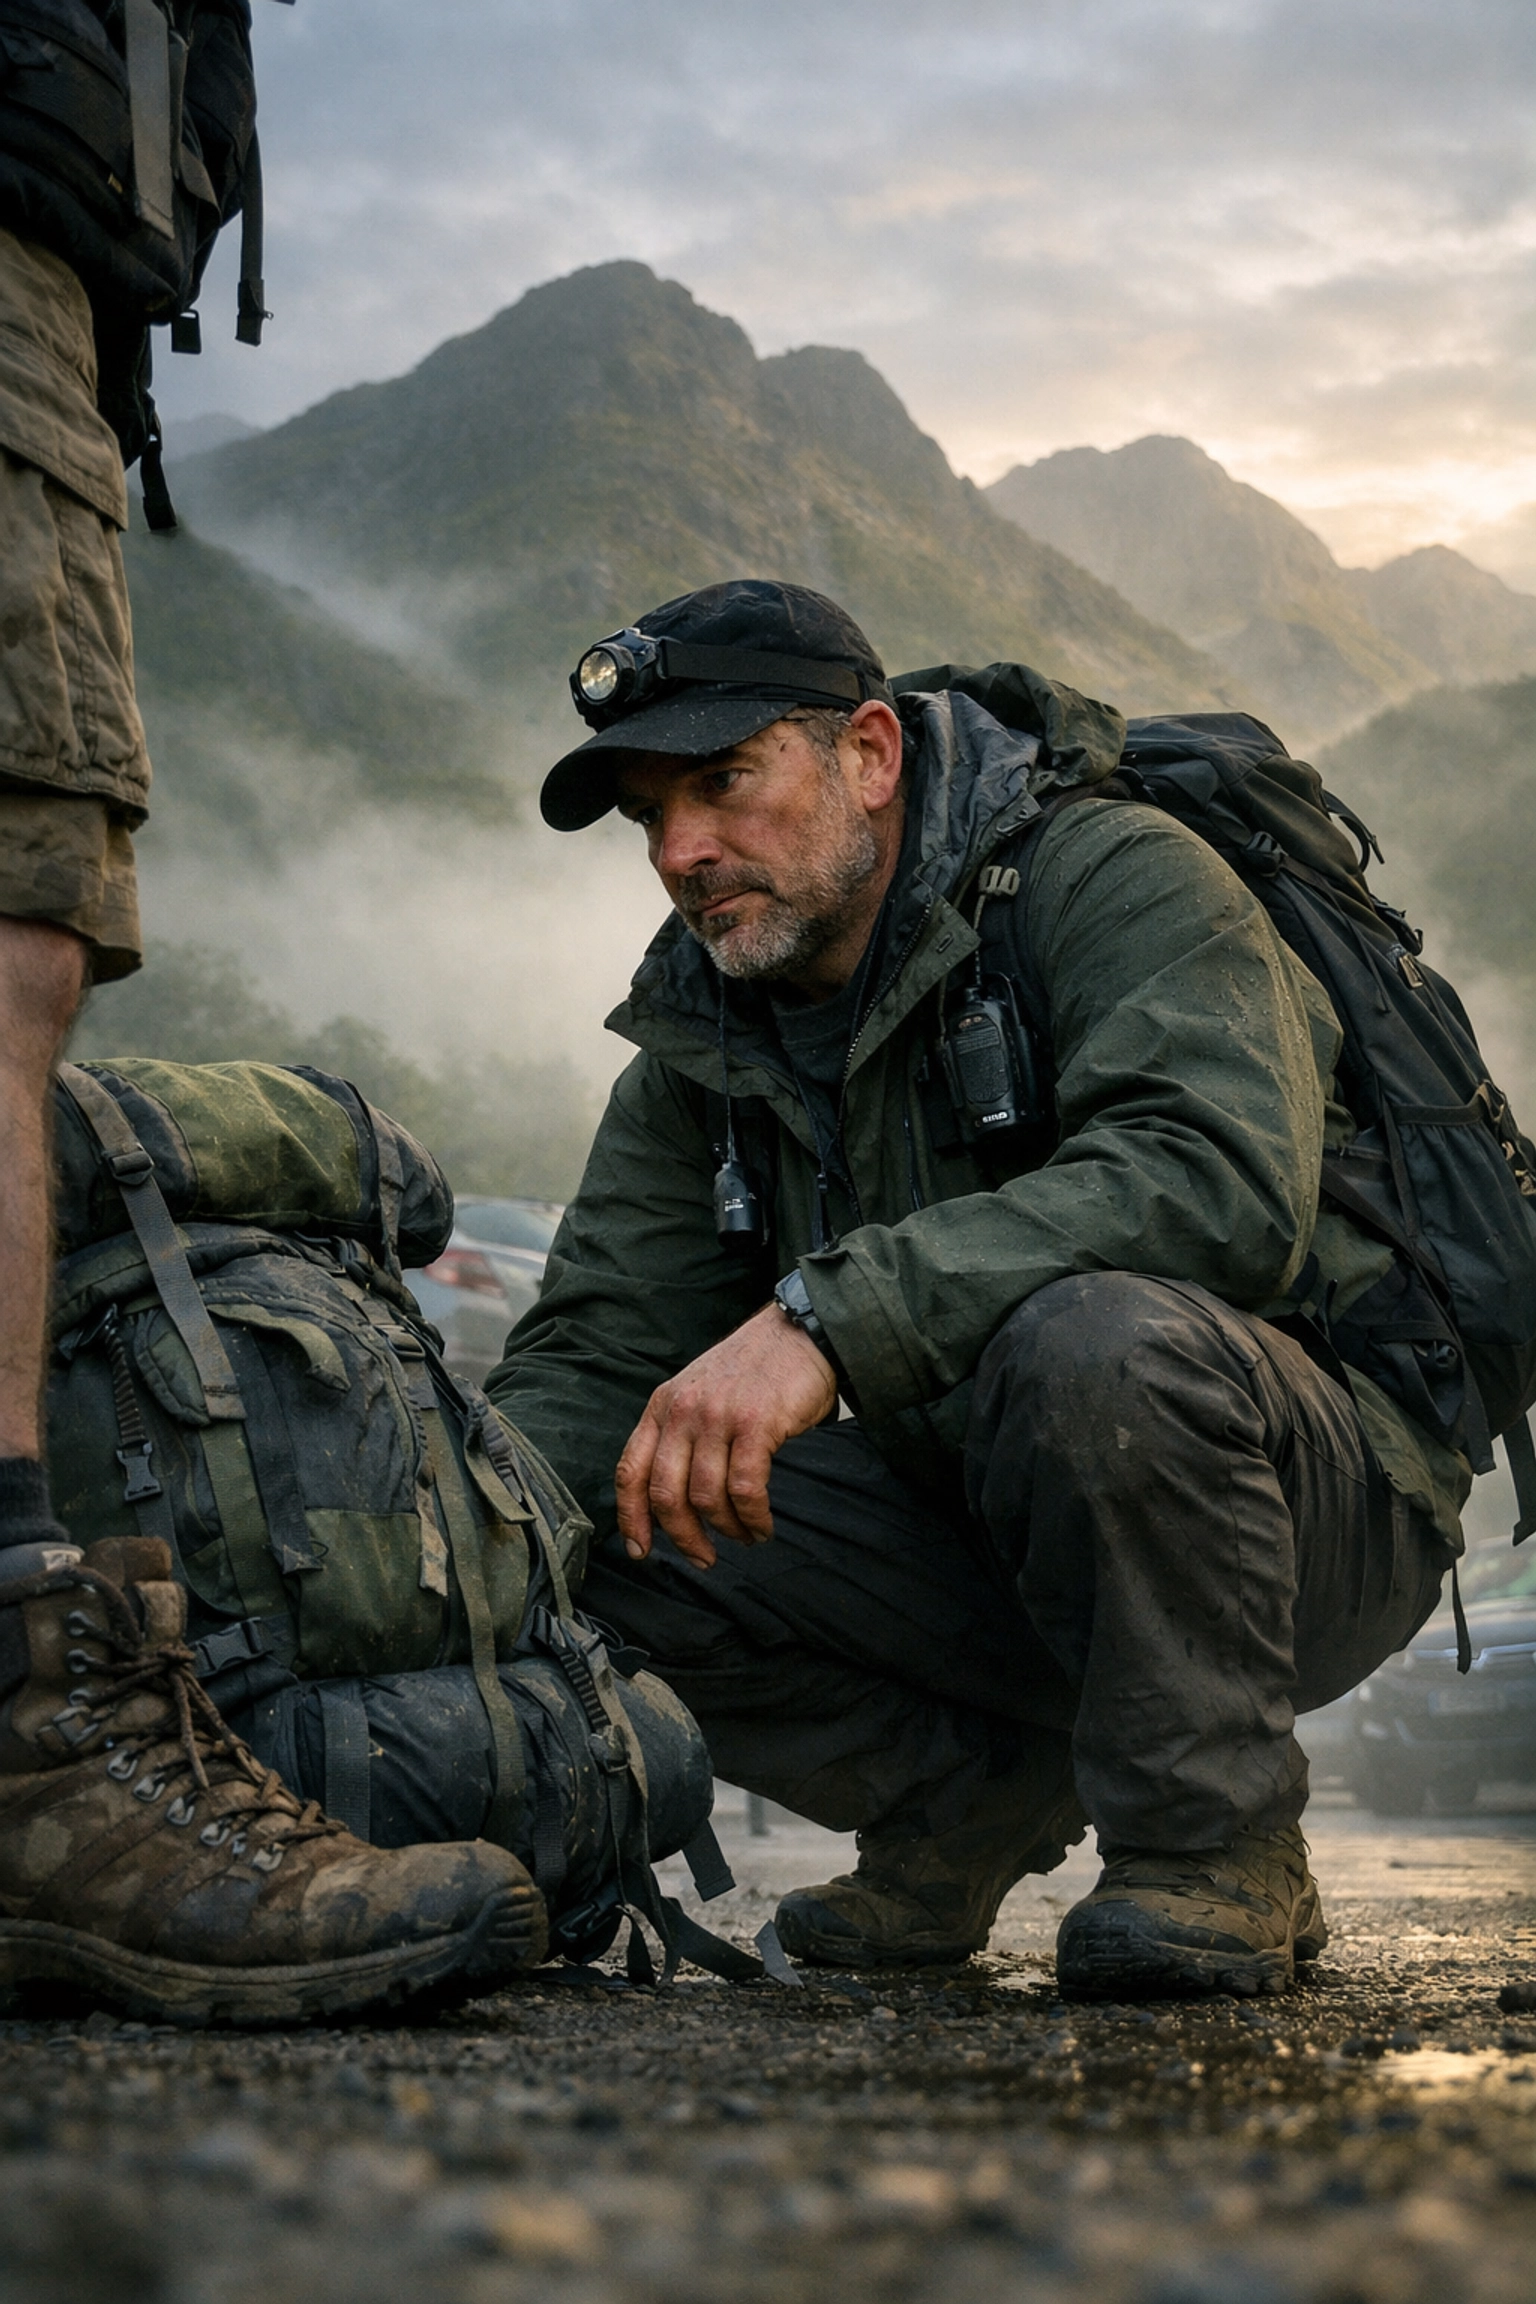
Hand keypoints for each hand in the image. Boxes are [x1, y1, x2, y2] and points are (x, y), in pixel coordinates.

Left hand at [615, 1303, 838, 1567]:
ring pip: (706, 1497)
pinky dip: (753, 1517)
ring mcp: (716, 1417)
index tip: (639, 1550)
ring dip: (727, 1529)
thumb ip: (681, 1435)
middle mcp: (682, 1411)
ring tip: (746, 1537)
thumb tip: (675, 1499)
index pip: (630, 1471)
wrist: (798, 1333)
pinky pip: (745, 1488)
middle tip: (704, 1558)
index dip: (630, 1518)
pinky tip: (762, 1525)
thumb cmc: (753, 1371)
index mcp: (661, 1406)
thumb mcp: (698, 1393)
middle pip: (665, 1494)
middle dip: (684, 1537)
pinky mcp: (754, 1424)